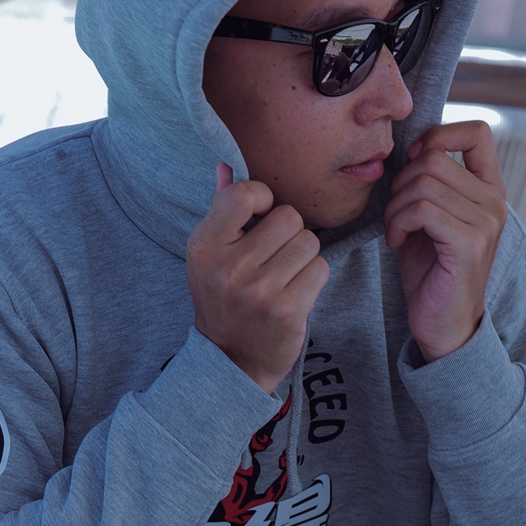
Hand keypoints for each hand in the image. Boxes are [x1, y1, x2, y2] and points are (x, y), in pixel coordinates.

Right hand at [187, 165, 328, 392]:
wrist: (231, 361)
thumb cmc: (223, 298)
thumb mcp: (210, 254)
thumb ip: (221, 208)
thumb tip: (227, 164)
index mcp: (204, 245)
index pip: (244, 194)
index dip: (263, 198)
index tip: (260, 217)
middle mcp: (228, 268)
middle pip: (289, 217)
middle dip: (290, 233)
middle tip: (275, 255)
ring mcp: (258, 292)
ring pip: (310, 243)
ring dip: (304, 256)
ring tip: (285, 275)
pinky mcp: (287, 311)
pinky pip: (321, 269)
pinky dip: (314, 278)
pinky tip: (296, 292)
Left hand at [384, 120, 506, 360]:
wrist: (443, 324)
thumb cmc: (432, 270)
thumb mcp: (431, 216)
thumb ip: (430, 181)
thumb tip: (411, 145)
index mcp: (490, 189)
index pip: (477, 131)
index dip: (438, 135)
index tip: (414, 163)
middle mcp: (496, 202)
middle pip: (434, 157)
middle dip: (401, 182)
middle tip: (395, 214)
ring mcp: (487, 222)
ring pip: (424, 184)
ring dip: (395, 207)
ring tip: (395, 231)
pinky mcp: (469, 243)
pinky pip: (422, 210)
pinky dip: (398, 223)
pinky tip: (397, 242)